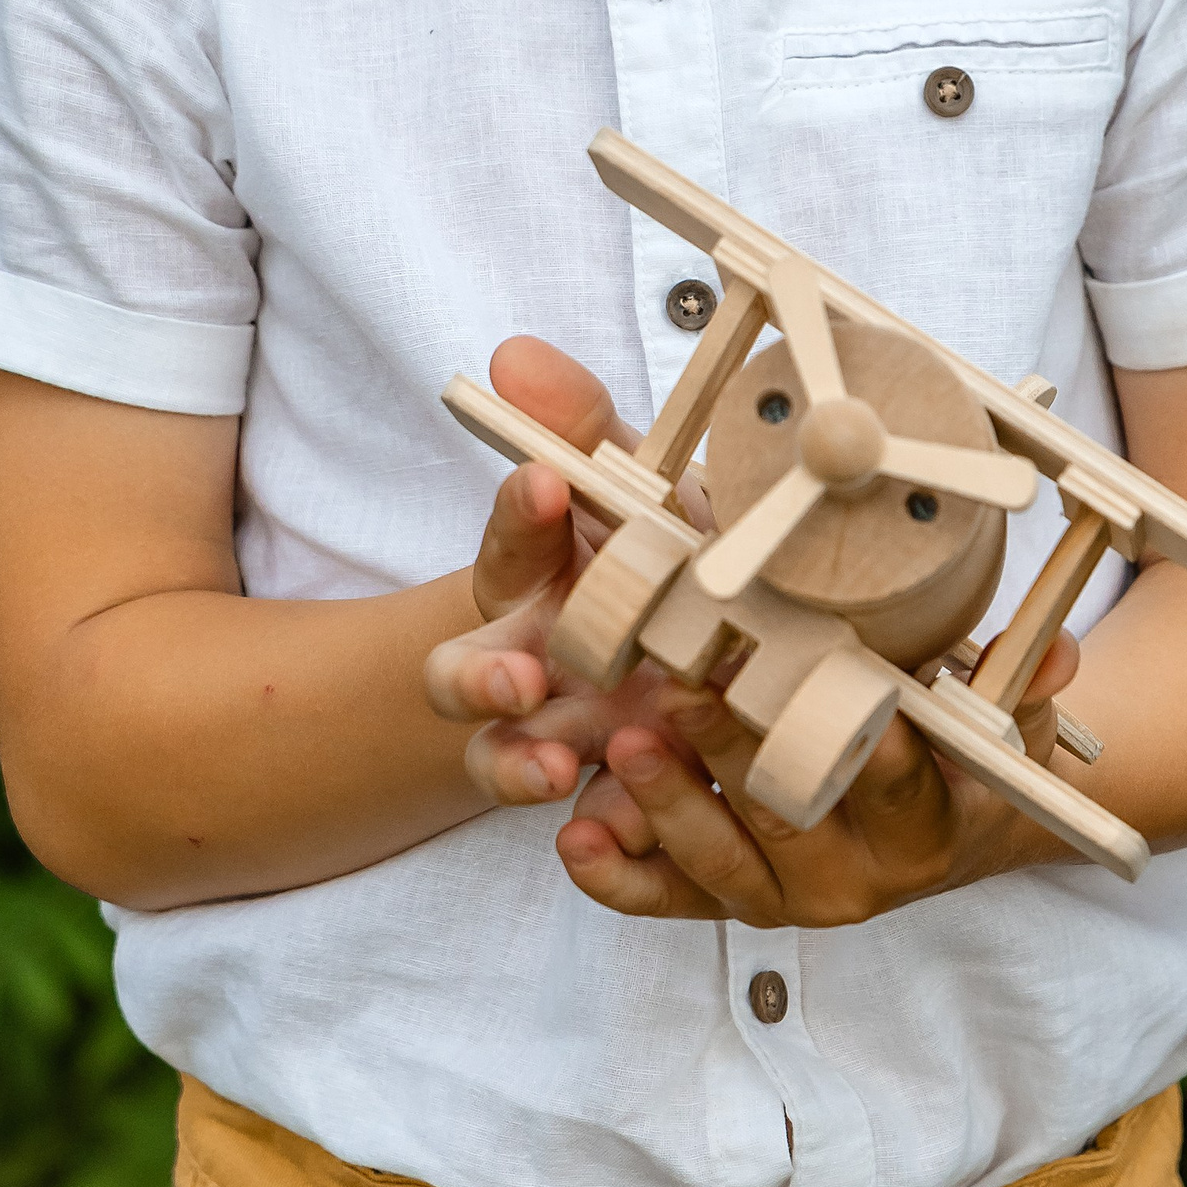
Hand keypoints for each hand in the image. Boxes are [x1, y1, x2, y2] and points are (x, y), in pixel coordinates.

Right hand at [422, 336, 689, 805]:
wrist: (727, 659)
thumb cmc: (664, 555)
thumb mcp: (642, 489)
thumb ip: (586, 427)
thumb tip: (512, 354)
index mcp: (537, 578)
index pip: (508, 542)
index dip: (518, 515)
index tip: (547, 481)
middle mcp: (534, 662)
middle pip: (459, 680)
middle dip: (476, 680)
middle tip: (518, 675)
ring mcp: (570, 736)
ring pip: (504, 762)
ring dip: (517, 765)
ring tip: (556, 764)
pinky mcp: (620, 800)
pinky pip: (596, 828)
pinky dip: (604, 831)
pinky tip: (630, 825)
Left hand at [553, 628, 1082, 923]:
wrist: (942, 824)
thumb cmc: (959, 746)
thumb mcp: (999, 713)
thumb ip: (1024, 683)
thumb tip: (1062, 653)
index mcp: (924, 826)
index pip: (896, 787)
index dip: (868, 751)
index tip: (840, 706)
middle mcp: (855, 878)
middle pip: (791, 819)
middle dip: (734, 758)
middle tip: (682, 690)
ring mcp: (785, 898)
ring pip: (721, 866)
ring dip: (666, 808)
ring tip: (622, 745)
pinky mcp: (727, 901)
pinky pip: (667, 901)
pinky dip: (618, 875)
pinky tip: (576, 833)